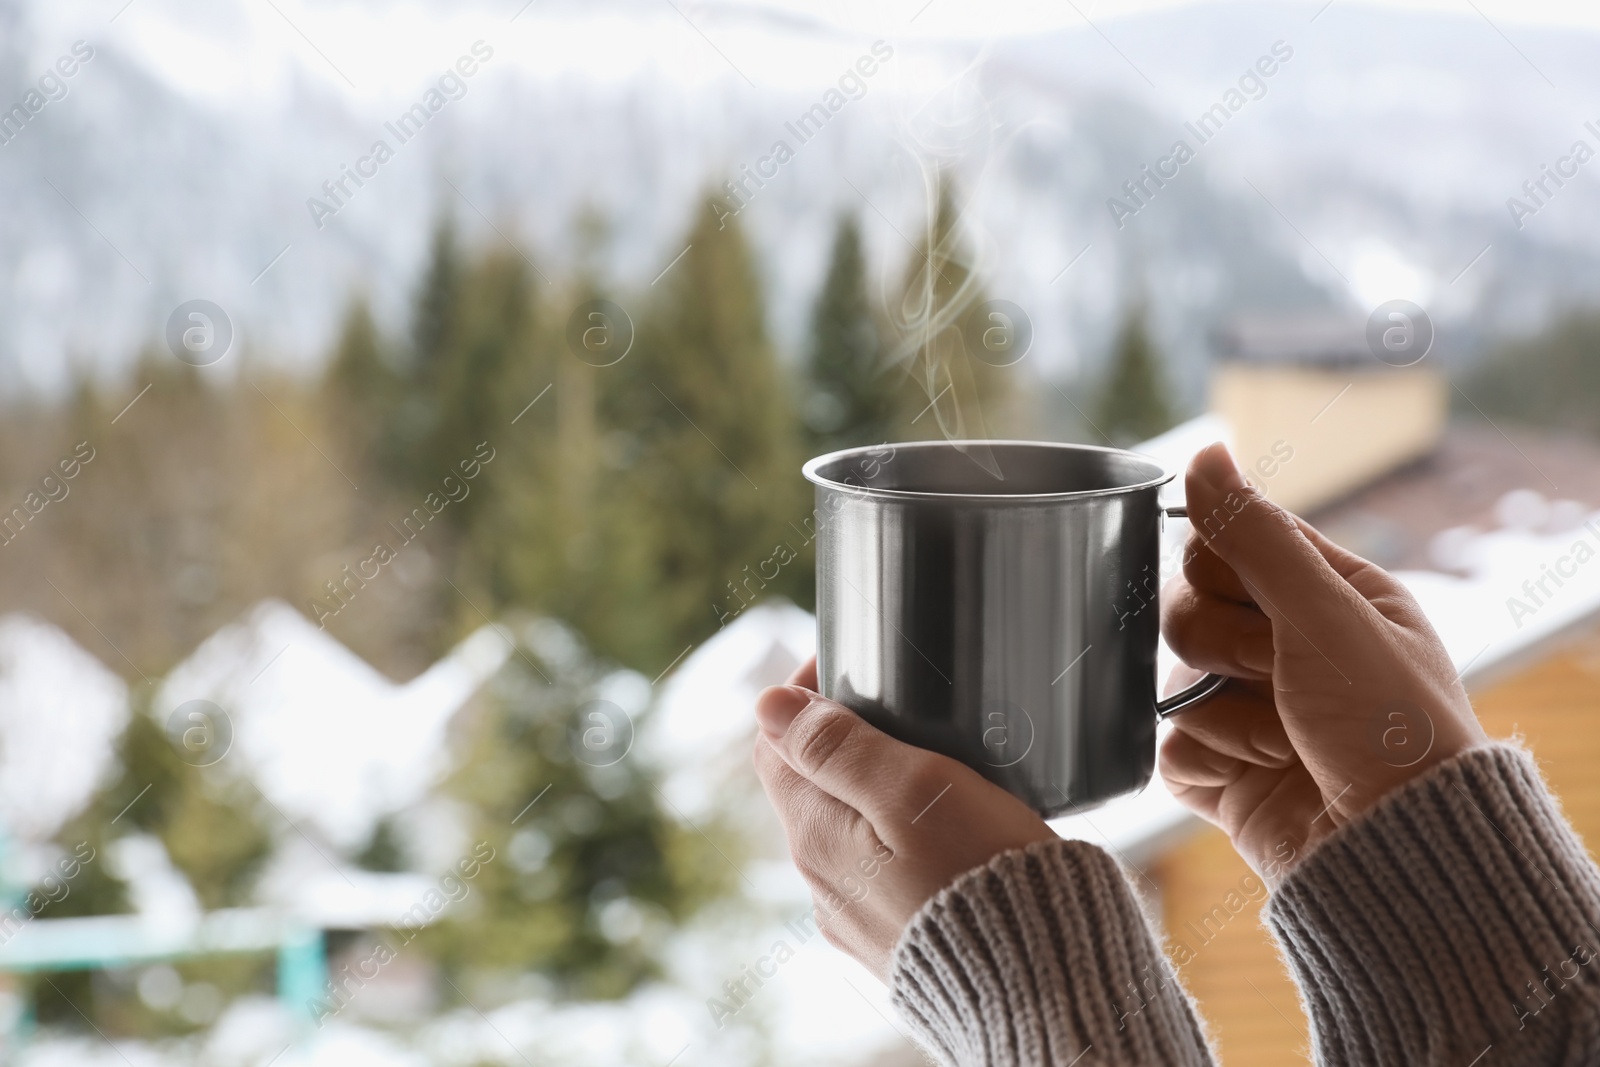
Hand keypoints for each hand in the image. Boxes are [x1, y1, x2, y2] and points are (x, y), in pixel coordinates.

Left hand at [753, 658, 1057, 979]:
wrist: (1044, 985)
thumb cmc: (985, 878)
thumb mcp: (913, 789)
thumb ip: (837, 746)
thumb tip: (767, 703)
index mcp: (816, 836)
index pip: (774, 745)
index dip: (804, 695)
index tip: (854, 665)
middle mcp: (823, 883)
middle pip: (810, 786)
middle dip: (844, 740)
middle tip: (905, 708)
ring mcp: (858, 919)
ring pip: (847, 830)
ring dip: (877, 790)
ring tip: (938, 764)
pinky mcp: (898, 941)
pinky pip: (882, 873)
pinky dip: (902, 837)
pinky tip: (950, 831)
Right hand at [1159, 443, 1488, 879]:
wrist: (1391, 849)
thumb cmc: (1387, 725)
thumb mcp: (1325, 615)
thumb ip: (1254, 534)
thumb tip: (1204, 452)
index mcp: (1322, 595)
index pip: (1223, 544)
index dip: (1225, 571)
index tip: (1267, 605)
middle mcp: (1282, 647)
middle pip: (1184, 609)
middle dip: (1228, 648)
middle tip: (1283, 676)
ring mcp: (1246, 710)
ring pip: (1170, 679)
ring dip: (1226, 715)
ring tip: (1286, 741)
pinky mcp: (1220, 771)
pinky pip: (1166, 745)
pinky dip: (1206, 762)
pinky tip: (1253, 776)